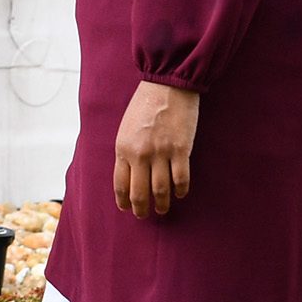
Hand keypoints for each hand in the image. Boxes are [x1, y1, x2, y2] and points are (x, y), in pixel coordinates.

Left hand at [114, 81, 199, 216]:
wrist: (167, 85)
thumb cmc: (145, 105)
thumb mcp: (126, 128)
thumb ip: (127, 151)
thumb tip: (130, 175)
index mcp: (123, 148)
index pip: (120, 184)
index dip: (124, 201)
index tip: (127, 208)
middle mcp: (140, 154)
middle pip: (139, 193)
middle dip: (141, 209)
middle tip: (145, 215)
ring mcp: (161, 153)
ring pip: (160, 191)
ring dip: (162, 204)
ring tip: (163, 209)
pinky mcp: (181, 150)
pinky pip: (181, 179)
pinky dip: (181, 190)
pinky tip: (181, 193)